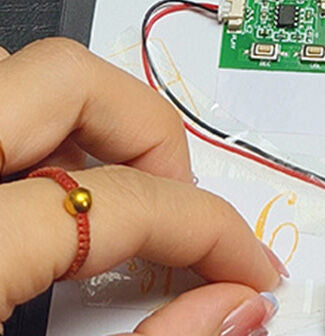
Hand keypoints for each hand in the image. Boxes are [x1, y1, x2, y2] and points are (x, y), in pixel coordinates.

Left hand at [0, 38, 283, 335]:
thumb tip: (229, 308)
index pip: (126, 201)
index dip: (210, 229)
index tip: (244, 262)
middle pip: (71, 81)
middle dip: (153, 135)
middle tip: (184, 203)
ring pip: (23, 72)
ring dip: (90, 117)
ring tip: (121, 185)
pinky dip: (39, 129)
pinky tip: (53, 190)